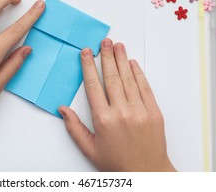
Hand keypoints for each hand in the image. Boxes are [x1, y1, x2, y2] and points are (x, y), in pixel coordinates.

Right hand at [59, 38, 175, 171]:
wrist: (147, 174)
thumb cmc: (117, 163)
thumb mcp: (90, 149)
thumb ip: (74, 127)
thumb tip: (62, 109)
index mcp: (103, 120)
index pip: (93, 86)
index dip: (89, 67)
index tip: (86, 53)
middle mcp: (122, 112)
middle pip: (111, 77)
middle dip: (106, 57)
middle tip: (104, 41)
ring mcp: (140, 110)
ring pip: (128, 79)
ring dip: (122, 59)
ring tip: (117, 45)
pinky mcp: (154, 112)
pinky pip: (145, 88)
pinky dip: (138, 73)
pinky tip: (133, 63)